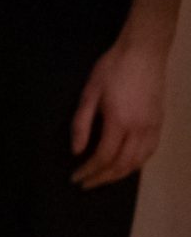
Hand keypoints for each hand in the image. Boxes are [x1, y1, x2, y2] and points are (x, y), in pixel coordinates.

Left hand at [72, 29, 168, 186]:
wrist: (143, 53)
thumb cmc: (112, 69)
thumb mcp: (89, 93)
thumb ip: (81, 124)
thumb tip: (77, 151)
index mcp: (119, 122)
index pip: (103, 157)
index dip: (89, 171)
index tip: (76, 178)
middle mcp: (140, 130)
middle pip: (122, 165)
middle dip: (102, 178)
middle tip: (86, 183)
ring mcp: (153, 128)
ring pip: (138, 162)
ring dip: (119, 175)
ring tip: (102, 178)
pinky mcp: (160, 124)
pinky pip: (149, 153)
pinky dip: (136, 165)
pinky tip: (125, 165)